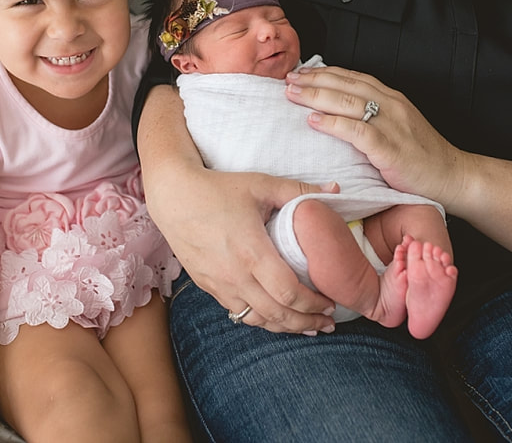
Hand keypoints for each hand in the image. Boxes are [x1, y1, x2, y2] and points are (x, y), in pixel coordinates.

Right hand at [137, 85, 335, 333]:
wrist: (173, 196)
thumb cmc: (218, 188)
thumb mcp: (262, 184)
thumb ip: (300, 191)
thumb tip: (338, 189)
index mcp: (252, 252)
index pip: (289, 293)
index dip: (313, 305)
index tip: (331, 303)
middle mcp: (235, 275)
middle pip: (276, 314)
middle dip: (306, 323)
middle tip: (328, 324)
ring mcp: (219, 284)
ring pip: (256, 320)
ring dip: (284, 327)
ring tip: (307, 327)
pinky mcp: (207, 286)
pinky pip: (238, 312)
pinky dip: (261, 319)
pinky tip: (274, 317)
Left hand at [284, 65, 466, 209]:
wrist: (453, 176)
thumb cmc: (422, 156)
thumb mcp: (397, 127)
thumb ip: (373, 117)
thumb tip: (338, 113)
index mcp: (392, 98)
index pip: (351, 77)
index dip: (323, 72)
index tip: (299, 72)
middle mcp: (391, 105)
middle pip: (345, 85)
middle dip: (312, 80)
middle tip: (287, 80)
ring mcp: (392, 125)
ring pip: (347, 102)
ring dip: (315, 96)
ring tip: (292, 95)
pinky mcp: (390, 148)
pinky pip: (356, 131)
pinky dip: (333, 123)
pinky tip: (314, 121)